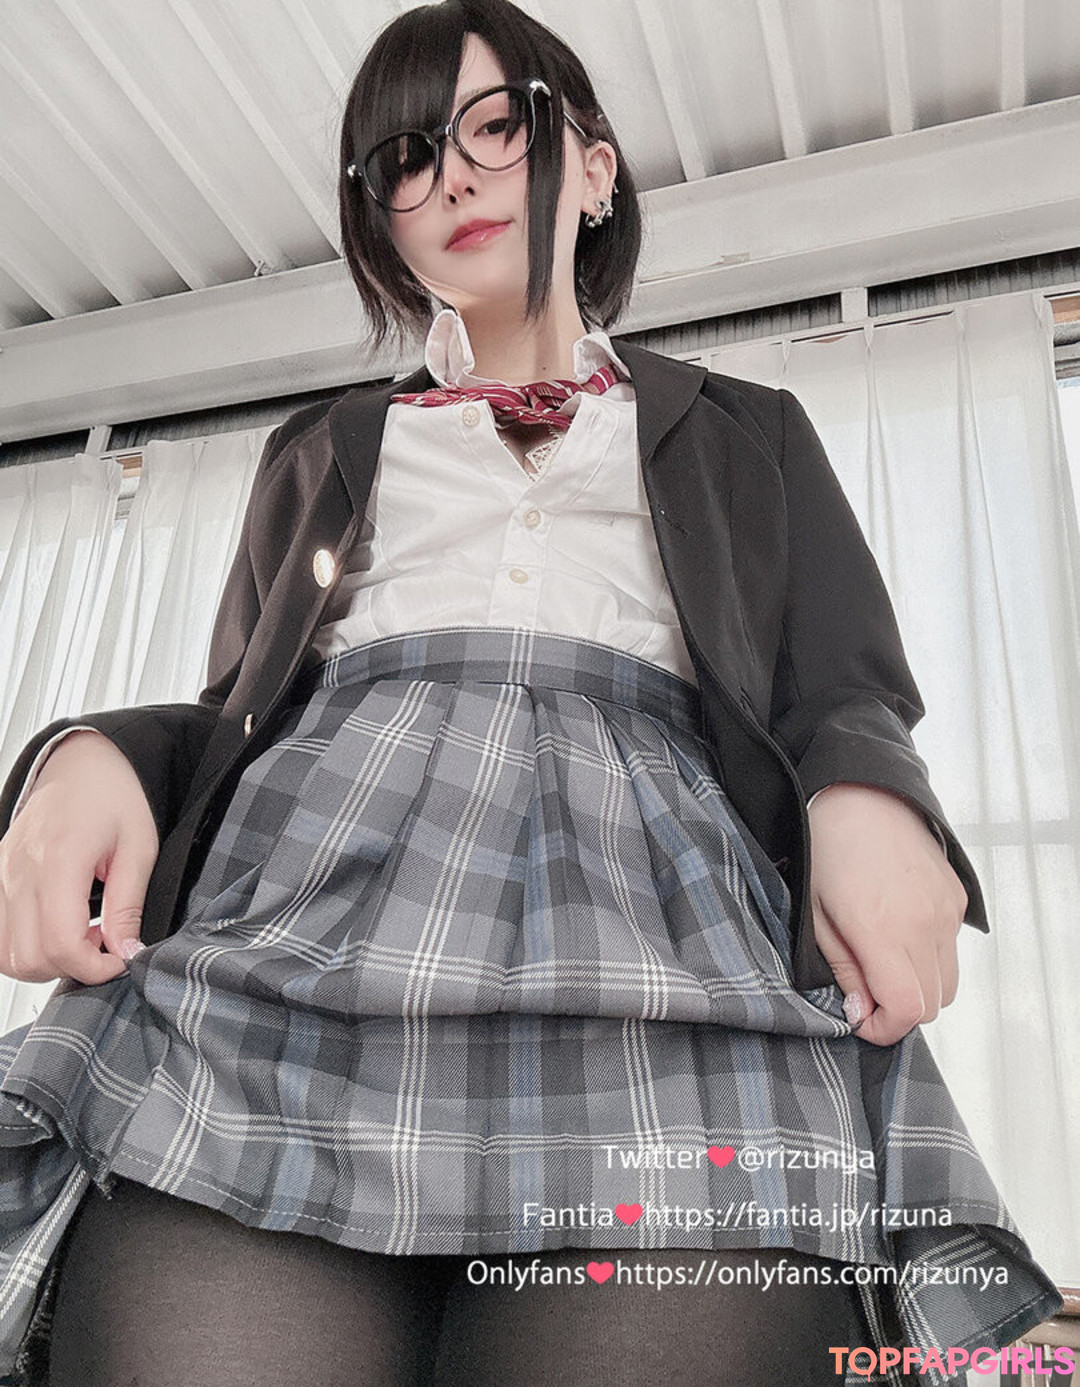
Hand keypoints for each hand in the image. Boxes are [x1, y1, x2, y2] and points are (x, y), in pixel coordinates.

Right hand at [0, 730, 159, 984]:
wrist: (81, 763)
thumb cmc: (113, 796)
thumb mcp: (139, 847)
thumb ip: (128, 905)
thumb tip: (126, 952)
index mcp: (59, 859)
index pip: (60, 943)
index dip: (93, 967)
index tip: (119, 959)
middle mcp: (20, 871)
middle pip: (28, 958)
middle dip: (72, 966)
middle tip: (105, 942)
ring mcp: (2, 875)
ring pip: (7, 954)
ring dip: (48, 960)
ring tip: (84, 932)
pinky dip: (27, 945)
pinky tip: (60, 925)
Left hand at [807, 783, 967, 1045]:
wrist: (863, 796)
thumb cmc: (827, 852)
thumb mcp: (816, 915)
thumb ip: (843, 970)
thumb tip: (863, 1014)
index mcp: (883, 929)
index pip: (907, 1009)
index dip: (884, 1029)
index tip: (861, 1019)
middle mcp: (925, 924)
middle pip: (932, 1005)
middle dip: (898, 1009)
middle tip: (866, 990)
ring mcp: (947, 911)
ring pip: (948, 983)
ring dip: (918, 986)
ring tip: (882, 958)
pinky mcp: (958, 899)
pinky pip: (952, 950)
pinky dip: (930, 956)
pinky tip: (899, 929)